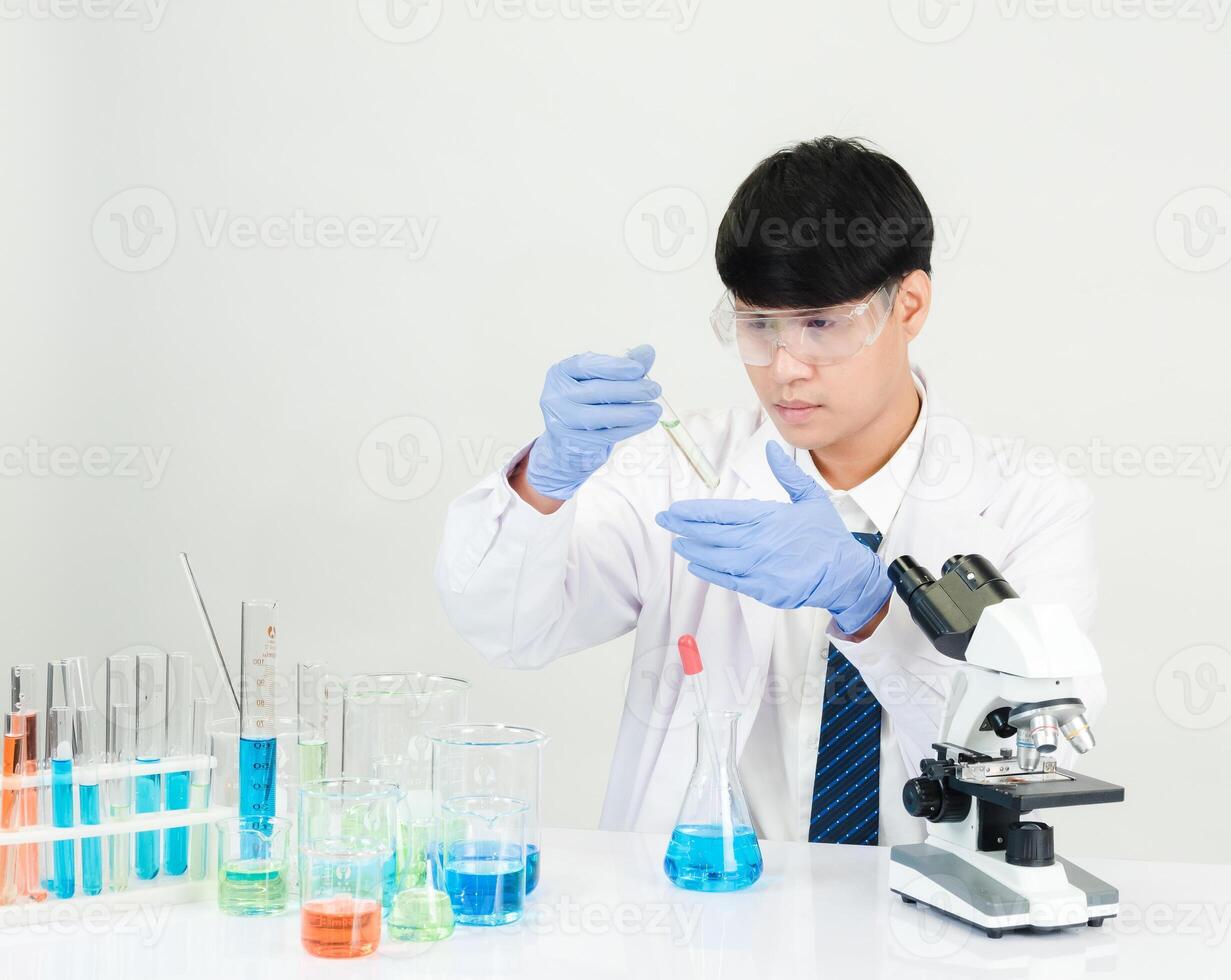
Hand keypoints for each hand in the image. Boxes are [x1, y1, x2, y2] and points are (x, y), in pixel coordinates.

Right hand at [525, 345, 662, 500]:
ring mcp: (561, 421)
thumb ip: (623, 366)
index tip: (639, 369)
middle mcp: (555, 396)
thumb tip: (648, 351)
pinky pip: (605, 435)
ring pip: (600, 415)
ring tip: (655, 409)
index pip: (586, 366)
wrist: (569, 443)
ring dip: (632, 412)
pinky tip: (647, 421)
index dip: (614, 367)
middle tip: (655, 389)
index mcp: (560, 373)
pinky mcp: (573, 442)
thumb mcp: (602, 381)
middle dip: (629, 389)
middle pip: (596, 390)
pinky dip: (629, 428)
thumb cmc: (588, 404)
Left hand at [655, 442, 892, 633]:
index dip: (695, 512)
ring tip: (676, 542)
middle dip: (684, 527)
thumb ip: (787, 473)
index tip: (675, 510)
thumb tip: (772, 448)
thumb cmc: (827, 535)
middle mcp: (758, 541)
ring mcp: (758, 566)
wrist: (844, 573)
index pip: (721, 512)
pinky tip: (696, 564)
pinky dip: (709, 571)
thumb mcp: (810, 497)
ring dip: (693, 549)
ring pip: (715, 557)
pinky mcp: (762, 588)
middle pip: (712, 533)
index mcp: (767, 516)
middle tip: (664, 521)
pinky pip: (728, 579)